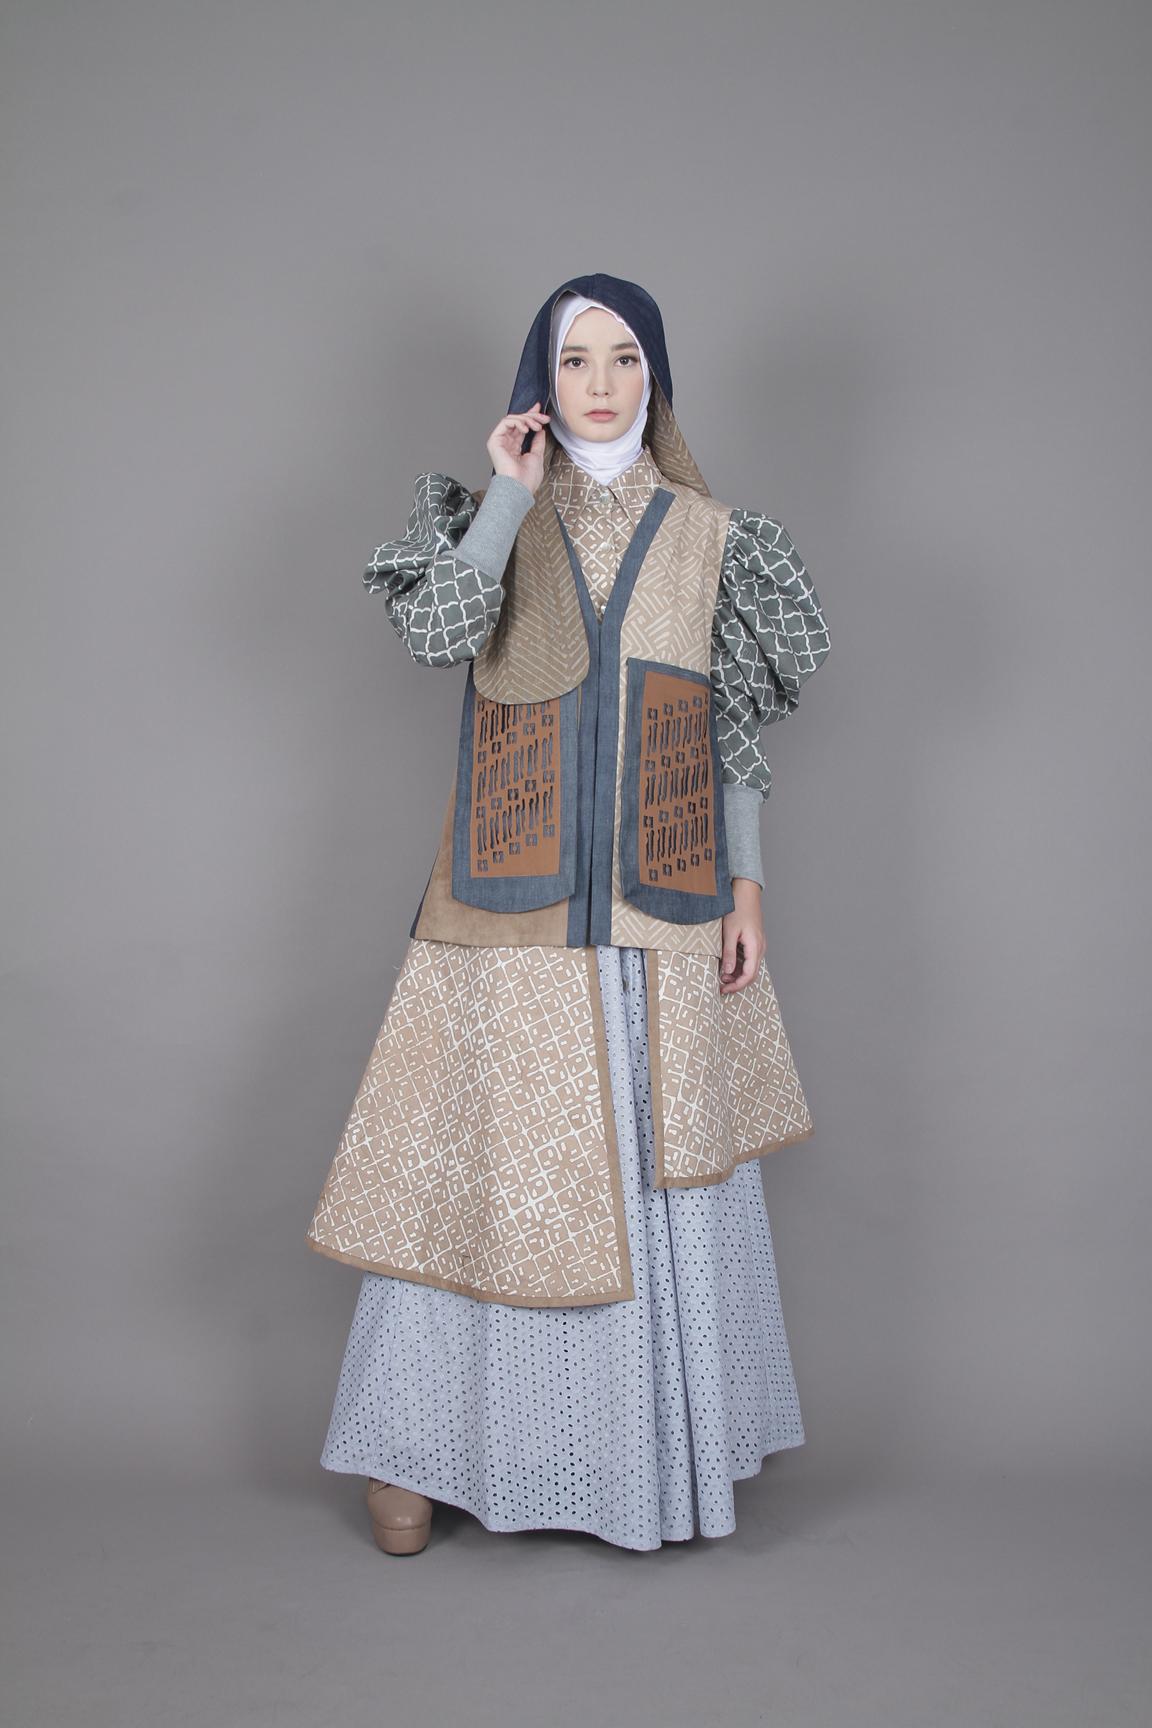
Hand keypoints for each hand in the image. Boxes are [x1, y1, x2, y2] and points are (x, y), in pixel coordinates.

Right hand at [487, 401, 550, 493]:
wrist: (519, 487)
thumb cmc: (527, 478)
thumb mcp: (537, 455)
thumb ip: (537, 441)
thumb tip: (540, 430)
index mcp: (515, 449)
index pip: (521, 428)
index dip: (530, 416)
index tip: (540, 410)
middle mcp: (506, 444)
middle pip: (518, 422)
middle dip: (532, 416)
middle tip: (543, 418)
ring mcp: (500, 442)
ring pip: (512, 419)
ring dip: (527, 419)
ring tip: (536, 426)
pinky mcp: (495, 441)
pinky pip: (505, 422)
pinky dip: (518, 422)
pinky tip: (526, 428)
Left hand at [718, 879, 763, 993]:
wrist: (746, 892)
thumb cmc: (738, 908)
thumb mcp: (729, 932)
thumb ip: (728, 953)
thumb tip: (727, 972)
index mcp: (755, 947)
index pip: (749, 975)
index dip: (736, 985)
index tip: (723, 989)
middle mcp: (760, 948)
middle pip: (751, 974)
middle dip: (736, 982)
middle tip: (721, 985)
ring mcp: (759, 945)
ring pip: (750, 967)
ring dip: (737, 974)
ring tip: (721, 974)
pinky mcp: (755, 941)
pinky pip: (749, 959)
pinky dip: (739, 965)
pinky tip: (727, 963)